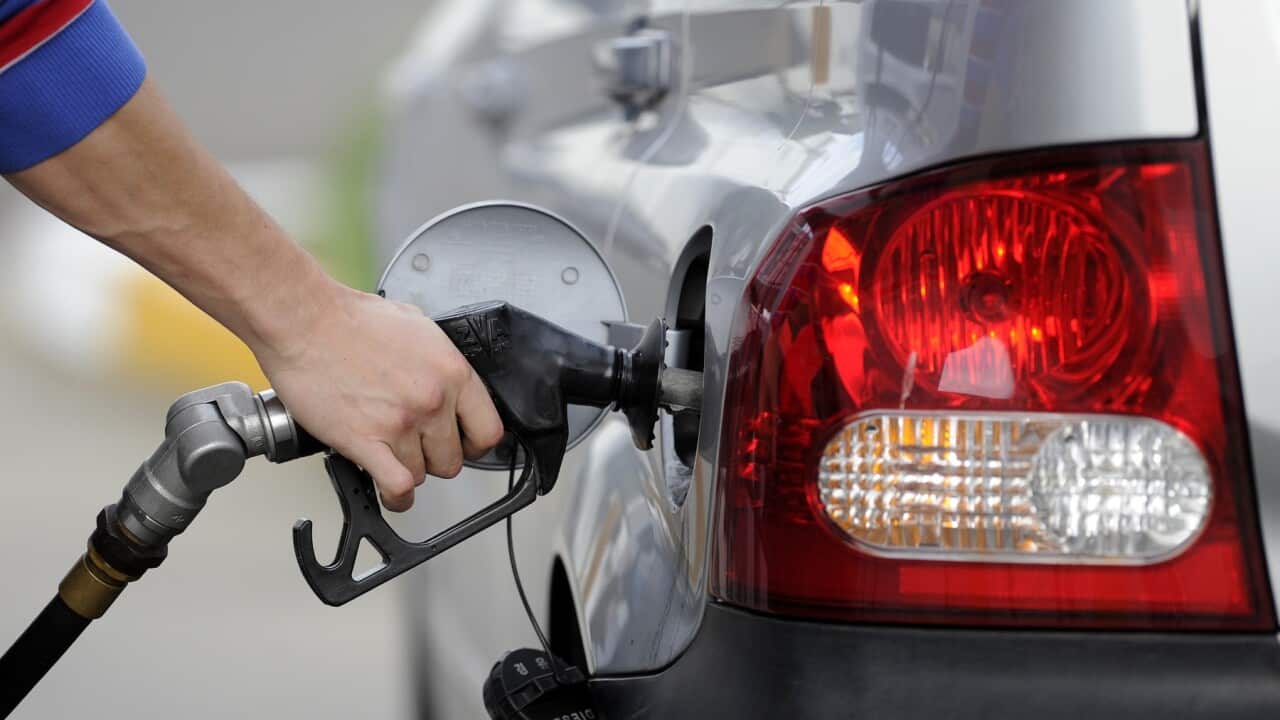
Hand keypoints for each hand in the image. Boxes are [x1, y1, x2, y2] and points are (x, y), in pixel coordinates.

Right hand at [251, 283, 503, 510]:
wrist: (305, 321)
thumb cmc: (350, 320)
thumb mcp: (416, 326)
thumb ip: (438, 360)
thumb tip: (445, 379)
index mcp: (451, 372)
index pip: (488, 430)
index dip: (474, 444)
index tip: (461, 444)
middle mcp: (432, 400)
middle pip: (453, 459)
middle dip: (434, 458)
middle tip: (416, 448)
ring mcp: (401, 423)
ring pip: (422, 475)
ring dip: (406, 470)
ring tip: (390, 455)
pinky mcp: (366, 441)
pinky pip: (397, 487)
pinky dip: (395, 497)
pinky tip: (389, 491)